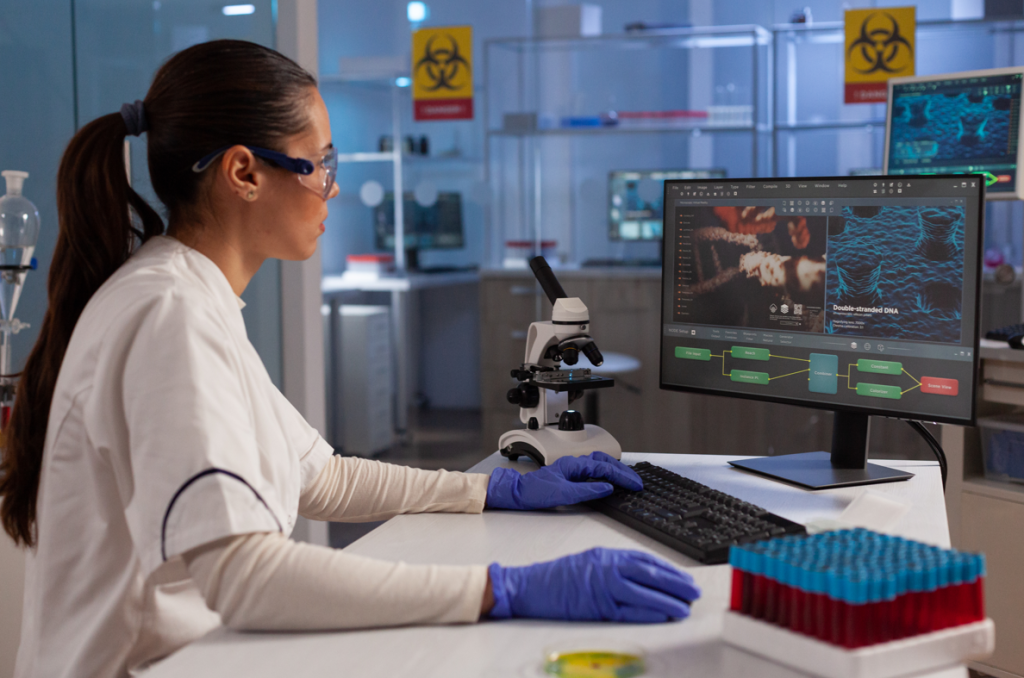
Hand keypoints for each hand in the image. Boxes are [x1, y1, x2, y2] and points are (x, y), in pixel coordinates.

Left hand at [486, 451, 641, 509]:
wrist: (517, 493)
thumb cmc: (535, 492)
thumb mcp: (564, 494)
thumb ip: (587, 491)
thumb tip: (607, 488)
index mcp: (574, 464)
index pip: (604, 468)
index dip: (622, 476)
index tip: (634, 485)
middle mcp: (574, 462)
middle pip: (605, 461)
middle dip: (623, 471)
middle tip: (636, 482)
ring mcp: (572, 467)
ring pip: (599, 463)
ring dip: (615, 469)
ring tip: (627, 479)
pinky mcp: (570, 474)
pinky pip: (593, 469)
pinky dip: (605, 472)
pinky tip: (609, 480)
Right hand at [487, 548, 700, 622]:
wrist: (528, 586)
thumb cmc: (556, 576)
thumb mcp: (588, 560)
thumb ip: (613, 566)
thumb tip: (642, 577)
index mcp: (606, 555)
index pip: (644, 559)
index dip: (668, 569)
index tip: (683, 577)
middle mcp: (606, 567)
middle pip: (649, 574)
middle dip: (675, 583)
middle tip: (693, 591)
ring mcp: (602, 587)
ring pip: (644, 592)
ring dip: (668, 599)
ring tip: (685, 607)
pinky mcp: (596, 607)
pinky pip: (629, 610)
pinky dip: (649, 612)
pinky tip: (663, 615)